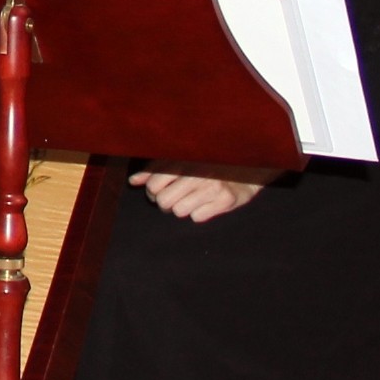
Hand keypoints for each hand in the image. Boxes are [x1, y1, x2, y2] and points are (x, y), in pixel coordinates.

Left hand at [129, 164, 274, 222]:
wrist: (245, 172)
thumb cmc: (207, 168)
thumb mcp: (181, 163)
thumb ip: (156, 170)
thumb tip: (134, 181)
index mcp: (184, 161)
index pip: (154, 184)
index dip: (153, 192)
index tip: (159, 191)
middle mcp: (197, 173)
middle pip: (164, 201)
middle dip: (165, 204)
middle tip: (174, 199)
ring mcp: (211, 186)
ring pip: (179, 211)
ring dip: (182, 209)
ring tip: (191, 201)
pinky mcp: (225, 199)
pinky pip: (197, 217)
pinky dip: (198, 214)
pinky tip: (205, 205)